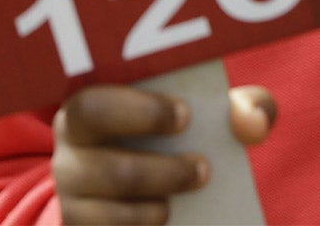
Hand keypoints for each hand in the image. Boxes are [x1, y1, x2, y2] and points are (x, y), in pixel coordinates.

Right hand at [53, 84, 275, 224]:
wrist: (131, 191)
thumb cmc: (163, 140)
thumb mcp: (198, 118)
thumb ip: (236, 108)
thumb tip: (252, 120)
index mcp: (82, 113)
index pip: (92, 106)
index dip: (139, 113)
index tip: (185, 116)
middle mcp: (68, 155)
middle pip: (106, 168)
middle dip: (160, 172)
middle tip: (203, 168)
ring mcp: (72, 199)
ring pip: (114, 211)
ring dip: (160, 205)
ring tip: (187, 194)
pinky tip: (167, 216)